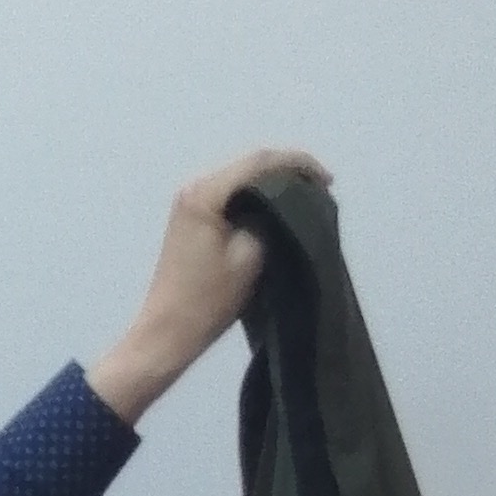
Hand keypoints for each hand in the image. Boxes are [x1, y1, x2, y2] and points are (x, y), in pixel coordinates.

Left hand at [86, 150, 330, 423]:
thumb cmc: (208, 301)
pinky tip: (279, 210)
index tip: (328, 182)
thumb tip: (288, 202)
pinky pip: (232, 195)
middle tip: (322, 189)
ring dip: (275, 185)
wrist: (167, 332)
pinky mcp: (193, 217)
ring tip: (306, 198)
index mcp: (206, 193)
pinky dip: (258, 198)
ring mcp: (191, 201)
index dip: (299, 165)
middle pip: (251, 165)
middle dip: (289, 172)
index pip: (260, 162)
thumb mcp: (250, 257)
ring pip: (243, 179)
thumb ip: (272, 220)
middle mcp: (196, 187)